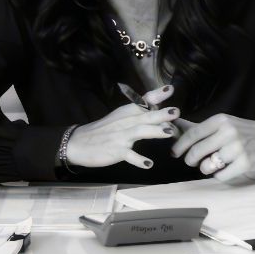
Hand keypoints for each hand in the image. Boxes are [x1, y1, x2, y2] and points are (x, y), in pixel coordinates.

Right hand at [65, 84, 179, 169]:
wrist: (78, 143)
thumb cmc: (103, 130)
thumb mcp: (119, 117)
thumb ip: (138, 113)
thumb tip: (160, 110)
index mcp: (126, 112)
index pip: (143, 101)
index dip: (156, 95)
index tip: (170, 89)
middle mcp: (124, 122)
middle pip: (145, 116)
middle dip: (161, 113)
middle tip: (176, 111)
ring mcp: (120, 136)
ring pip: (139, 132)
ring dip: (154, 131)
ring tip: (170, 133)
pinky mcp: (115, 151)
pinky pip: (128, 155)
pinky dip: (138, 159)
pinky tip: (148, 164)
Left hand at [170, 113, 254, 182]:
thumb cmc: (243, 131)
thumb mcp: (223, 123)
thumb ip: (200, 127)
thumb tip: (174, 125)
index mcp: (220, 120)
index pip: (193, 134)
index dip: (180, 145)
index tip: (174, 153)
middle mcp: (228, 133)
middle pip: (197, 151)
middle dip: (189, 159)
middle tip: (190, 161)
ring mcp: (237, 149)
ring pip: (207, 165)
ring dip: (204, 168)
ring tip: (210, 164)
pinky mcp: (245, 164)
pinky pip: (221, 175)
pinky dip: (218, 175)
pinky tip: (222, 170)